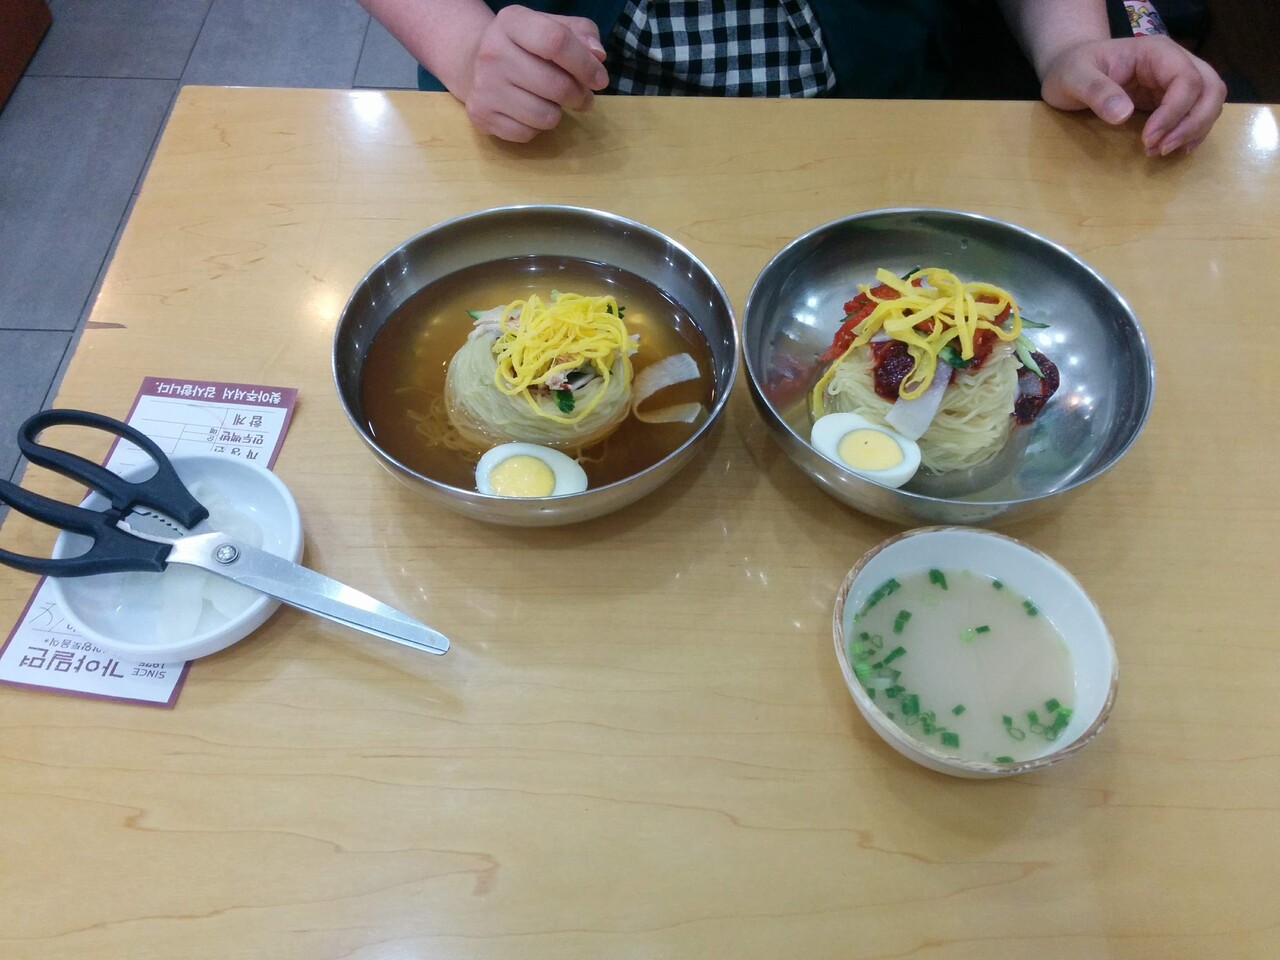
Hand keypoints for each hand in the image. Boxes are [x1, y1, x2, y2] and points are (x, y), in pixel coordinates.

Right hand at [461, 6, 608, 141]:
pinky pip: (528, 133)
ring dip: (558, 113)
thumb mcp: (552, 26)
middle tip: (582, 96)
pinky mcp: (482, 115)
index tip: (600, 79)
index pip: (556, 41)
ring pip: (545, 116)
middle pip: (555, 85)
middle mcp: (492, 52)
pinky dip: (537, 128)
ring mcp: (484, 86)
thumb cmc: (526, 46)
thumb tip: (597, 57)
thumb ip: (582, 34)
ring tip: (553, 102)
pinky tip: (530, 111)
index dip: (585, 64)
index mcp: (512, 22)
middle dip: (579, 95)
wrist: (475, 62)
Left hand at [1039, 36, 1225, 155]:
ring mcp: (1175, 79)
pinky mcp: (1171, 97)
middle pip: (1211, 88)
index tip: (1148, 140)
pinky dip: (1191, 132)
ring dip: (1195, 130)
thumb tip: (1123, 115)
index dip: (1174, 113)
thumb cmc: (1071, 69)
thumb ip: (1096, 92)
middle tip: (1161, 150)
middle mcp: (1175, 62)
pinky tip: (1174, 149)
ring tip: (1163, 151)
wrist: (1069, 69)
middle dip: (1194, 123)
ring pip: (1210, 100)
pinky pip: (1196, 112)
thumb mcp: (1074, 78)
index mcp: (1157, 52)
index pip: (1186, 80)